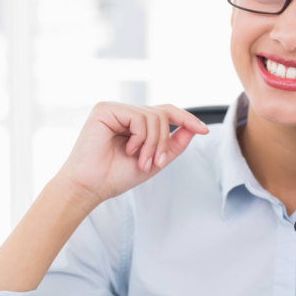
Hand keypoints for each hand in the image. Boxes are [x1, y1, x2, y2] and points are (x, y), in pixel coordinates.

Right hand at [53, 102, 209, 205]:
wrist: (91, 187)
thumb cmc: (115, 176)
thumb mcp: (154, 161)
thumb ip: (173, 144)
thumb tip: (193, 128)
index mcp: (134, 123)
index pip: (165, 112)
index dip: (186, 118)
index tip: (204, 130)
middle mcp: (125, 112)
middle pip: (163, 114)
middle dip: (164, 141)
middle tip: (154, 162)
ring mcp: (115, 109)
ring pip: (154, 116)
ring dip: (153, 143)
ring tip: (140, 160)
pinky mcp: (105, 109)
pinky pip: (139, 116)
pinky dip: (141, 137)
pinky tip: (128, 149)